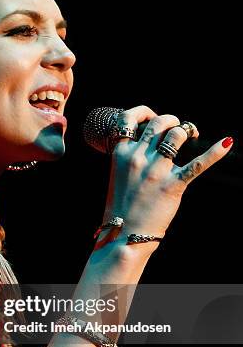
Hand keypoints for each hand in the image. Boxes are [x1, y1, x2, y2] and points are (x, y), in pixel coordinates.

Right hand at [100, 105, 232, 242]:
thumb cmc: (122, 206)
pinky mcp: (173, 185)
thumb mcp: (118, 174)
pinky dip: (215, 153)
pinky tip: (227, 143)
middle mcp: (138, 158)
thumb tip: (151, 140)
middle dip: (172, 120)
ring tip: (192, 135)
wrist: (124, 234)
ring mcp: (155, 171)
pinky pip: (197, 164)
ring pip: (177, 134)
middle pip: (159, 122)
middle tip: (178, 130)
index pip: (129, 119)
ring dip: (187, 130)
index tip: (151, 117)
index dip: (143, 112)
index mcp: (121, 154)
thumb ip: (132, 155)